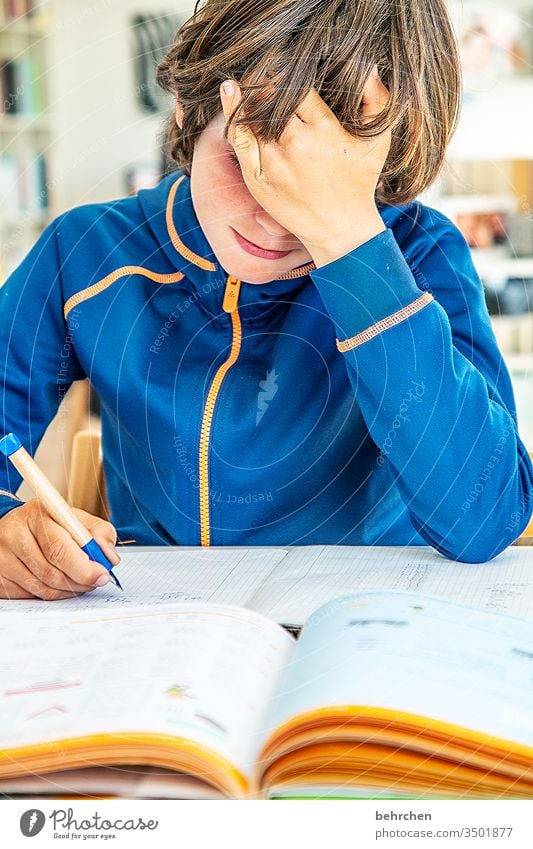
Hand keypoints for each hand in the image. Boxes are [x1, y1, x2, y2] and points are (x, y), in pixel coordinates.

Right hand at [0, 500, 119, 599]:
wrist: (14, 527)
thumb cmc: (50, 524)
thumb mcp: (75, 518)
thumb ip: (99, 532)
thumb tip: (109, 557)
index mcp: (36, 515)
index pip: (59, 548)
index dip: (83, 567)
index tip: (101, 575)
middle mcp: (14, 535)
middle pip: (51, 573)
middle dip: (80, 581)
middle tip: (94, 581)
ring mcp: (2, 558)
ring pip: (43, 588)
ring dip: (68, 590)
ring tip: (79, 581)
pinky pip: (31, 596)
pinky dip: (52, 594)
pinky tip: (59, 583)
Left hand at [220, 65, 390, 266]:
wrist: (339, 229)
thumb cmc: (359, 182)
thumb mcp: (378, 141)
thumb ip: (378, 101)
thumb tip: (367, 68)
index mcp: (324, 129)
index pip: (297, 86)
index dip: (288, 72)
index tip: (285, 66)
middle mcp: (296, 143)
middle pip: (271, 98)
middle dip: (265, 80)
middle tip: (263, 70)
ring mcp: (274, 162)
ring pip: (253, 115)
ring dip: (248, 94)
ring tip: (248, 81)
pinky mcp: (258, 178)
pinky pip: (238, 138)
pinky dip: (232, 114)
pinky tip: (229, 94)